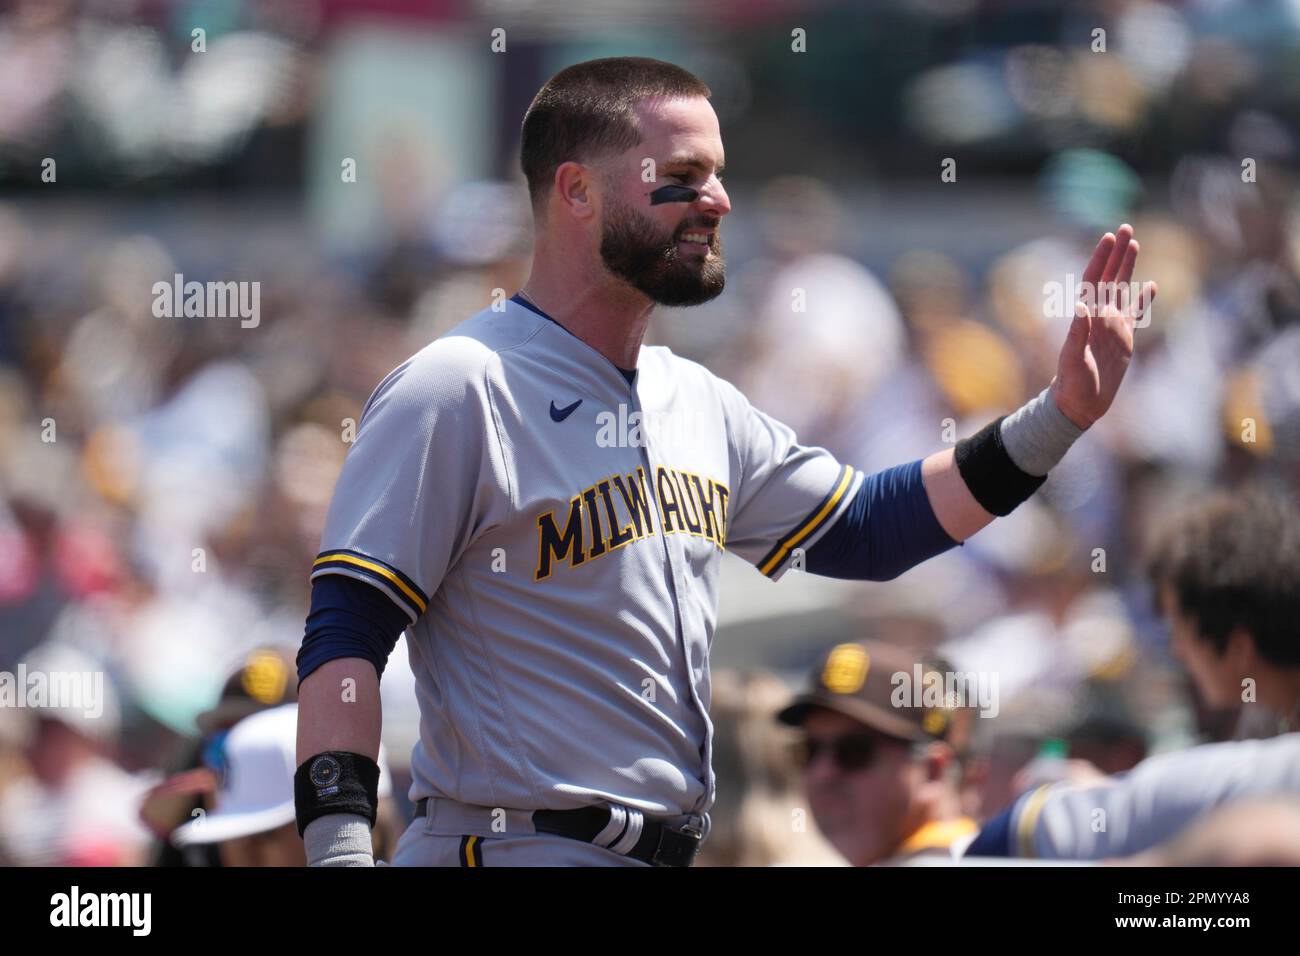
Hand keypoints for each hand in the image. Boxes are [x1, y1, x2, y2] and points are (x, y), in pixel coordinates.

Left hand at [1049, 224, 1156, 429]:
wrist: (1080, 403)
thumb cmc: (1072, 382)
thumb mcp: (1073, 357)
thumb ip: (1078, 332)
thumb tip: (1082, 305)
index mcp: (1086, 317)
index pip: (1093, 281)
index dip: (1100, 259)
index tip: (1109, 238)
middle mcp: (1099, 316)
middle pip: (1109, 277)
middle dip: (1117, 253)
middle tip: (1125, 228)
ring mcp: (1113, 326)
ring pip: (1122, 289)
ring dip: (1128, 267)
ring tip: (1135, 244)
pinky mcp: (1124, 339)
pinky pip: (1136, 314)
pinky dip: (1144, 300)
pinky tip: (1151, 285)